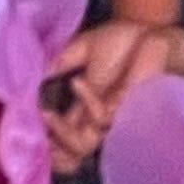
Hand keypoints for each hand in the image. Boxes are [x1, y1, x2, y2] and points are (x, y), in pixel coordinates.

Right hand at [40, 16, 171, 162]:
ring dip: (63, 132)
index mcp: (86, 106)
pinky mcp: (128, 112)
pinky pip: (103, 118)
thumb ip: (63, 62)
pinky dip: (87, 101)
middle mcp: (98, 118)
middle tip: (38, 128)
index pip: (66, 134)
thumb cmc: (122, 43)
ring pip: (86, 144)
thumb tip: (38, 75)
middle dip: (54, 144)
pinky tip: (77, 84)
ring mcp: (114, 118)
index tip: (31, 137)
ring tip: (47, 115)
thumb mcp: (83, 47)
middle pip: (74, 149)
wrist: (151, 35)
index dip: (50, 142)